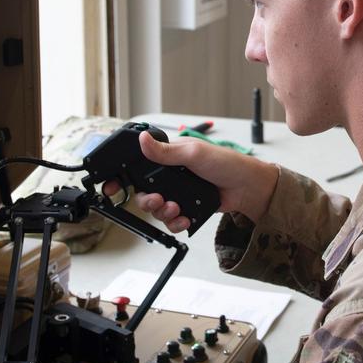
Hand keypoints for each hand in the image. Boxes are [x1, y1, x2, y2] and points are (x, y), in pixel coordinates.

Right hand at [103, 131, 277, 232]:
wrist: (248, 189)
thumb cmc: (227, 164)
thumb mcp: (195, 153)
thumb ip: (166, 151)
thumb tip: (143, 140)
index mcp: (169, 156)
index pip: (139, 165)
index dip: (124, 176)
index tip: (114, 187)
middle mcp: (171, 175)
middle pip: (144, 191)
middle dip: (147, 200)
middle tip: (157, 201)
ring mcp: (178, 192)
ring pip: (156, 208)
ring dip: (162, 212)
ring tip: (175, 209)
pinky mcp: (187, 207)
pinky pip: (171, 220)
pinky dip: (175, 222)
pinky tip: (183, 218)